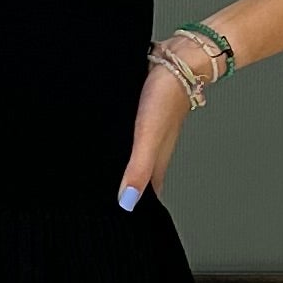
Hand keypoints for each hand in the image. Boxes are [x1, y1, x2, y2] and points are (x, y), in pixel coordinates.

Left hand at [117, 56, 193, 208]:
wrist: (180, 57)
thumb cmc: (167, 95)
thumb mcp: (148, 136)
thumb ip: (139, 168)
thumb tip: (127, 203)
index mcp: (157, 159)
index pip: (148, 194)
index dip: (137, 209)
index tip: (122, 226)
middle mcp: (154, 147)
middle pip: (140, 176)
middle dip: (127, 191)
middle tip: (105, 206)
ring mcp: (149, 129)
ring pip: (134, 155)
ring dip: (123, 167)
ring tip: (102, 179)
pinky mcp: (141, 112)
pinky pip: (129, 134)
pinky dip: (121, 143)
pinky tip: (108, 141)